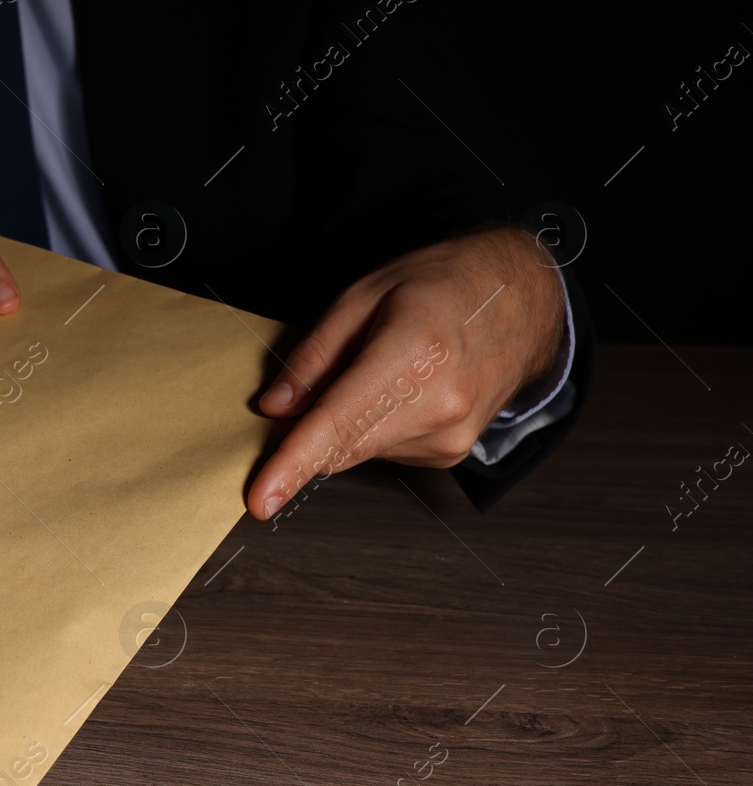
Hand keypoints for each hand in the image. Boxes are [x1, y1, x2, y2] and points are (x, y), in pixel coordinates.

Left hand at [247, 226, 565, 518]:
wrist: (524, 300)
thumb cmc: (446, 286)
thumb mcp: (366, 294)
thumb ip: (315, 356)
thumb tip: (276, 408)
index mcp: (414, 354)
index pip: (339, 424)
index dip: (293, 464)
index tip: (262, 499)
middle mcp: (440, 406)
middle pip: (342, 447)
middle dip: (305, 436)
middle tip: (300, 395)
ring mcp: (451, 436)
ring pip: (358, 451)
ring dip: (346, 422)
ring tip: (379, 367)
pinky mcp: (451, 454)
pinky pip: (383, 451)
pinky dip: (372, 427)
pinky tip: (398, 388)